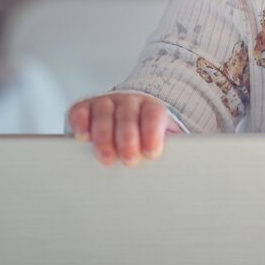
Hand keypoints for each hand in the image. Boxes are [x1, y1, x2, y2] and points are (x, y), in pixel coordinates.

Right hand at [67, 93, 181, 165]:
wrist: (127, 119)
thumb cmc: (143, 138)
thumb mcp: (160, 141)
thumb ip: (170, 149)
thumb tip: (184, 162)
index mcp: (150, 107)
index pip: (153, 115)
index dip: (152, 133)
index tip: (152, 153)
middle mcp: (128, 102)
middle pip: (128, 116)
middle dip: (128, 139)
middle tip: (129, 159)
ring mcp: (105, 103)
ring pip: (104, 114)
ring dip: (105, 136)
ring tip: (107, 157)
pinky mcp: (84, 108)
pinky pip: (80, 111)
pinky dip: (80, 123)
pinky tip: (82, 137)